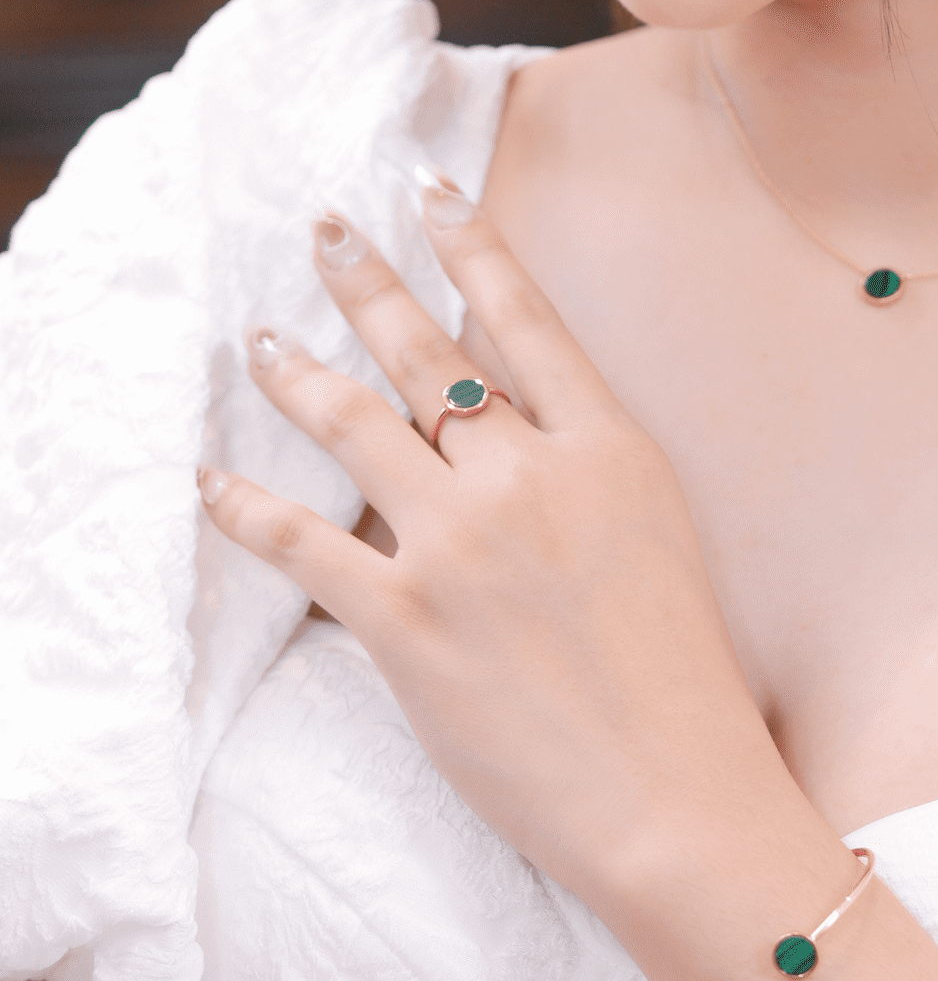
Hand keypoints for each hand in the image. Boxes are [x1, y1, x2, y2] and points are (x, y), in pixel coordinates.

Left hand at [198, 170, 781, 910]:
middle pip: (427, 354)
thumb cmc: (682, 676)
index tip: (429, 189)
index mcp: (608, 449)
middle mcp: (529, 477)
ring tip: (261, 339)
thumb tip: (506, 430)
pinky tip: (212, 478)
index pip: (525, 319)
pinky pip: (303, 542)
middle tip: (323, 229)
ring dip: (297, 372)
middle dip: (364, 281)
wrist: (672, 792)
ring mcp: (460, 544)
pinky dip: (246, 505)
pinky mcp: (403, 621)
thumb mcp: (659, 534)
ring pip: (355, 425)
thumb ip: (586, 468)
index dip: (472, 247)